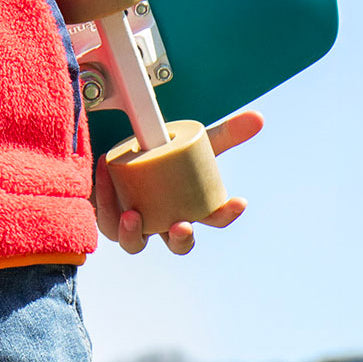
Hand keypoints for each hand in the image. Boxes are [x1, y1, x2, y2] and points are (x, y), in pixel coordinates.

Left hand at [93, 109, 263, 255]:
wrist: (118, 156)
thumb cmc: (159, 157)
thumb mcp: (189, 143)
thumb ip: (222, 132)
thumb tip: (258, 118)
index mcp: (188, 207)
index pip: (213, 218)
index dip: (226, 213)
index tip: (237, 201)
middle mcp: (162, 222)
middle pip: (178, 244)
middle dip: (182, 239)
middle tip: (182, 225)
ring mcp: (135, 225)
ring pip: (135, 244)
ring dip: (133, 233)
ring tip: (132, 214)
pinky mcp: (108, 218)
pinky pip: (105, 219)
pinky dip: (104, 200)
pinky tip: (105, 176)